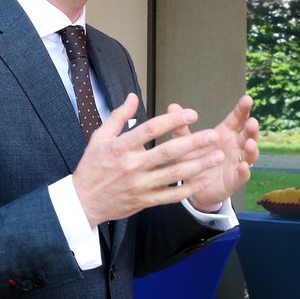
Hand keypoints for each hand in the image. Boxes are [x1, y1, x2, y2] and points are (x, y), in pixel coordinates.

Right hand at [72, 93, 226, 225]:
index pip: (150, 130)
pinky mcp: (144, 201)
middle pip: (167, 153)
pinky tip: (205, 179)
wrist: (82, 202)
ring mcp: (139, 185)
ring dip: (198, 165)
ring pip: (173, 175)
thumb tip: (133, 96)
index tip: (192, 113)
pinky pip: (170, 196)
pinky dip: (189, 188)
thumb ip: (118, 116)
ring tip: (218, 156)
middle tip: (214, 135)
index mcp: (120, 147)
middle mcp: (131, 166)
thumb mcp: (99, 138)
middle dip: (193, 143)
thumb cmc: (92, 167)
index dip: (172, 121)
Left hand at [174, 95, 259, 212]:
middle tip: (252, 122)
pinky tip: (243, 167)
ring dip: (252, 149)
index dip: (242, 109)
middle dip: (251, 128)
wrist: (193, 187)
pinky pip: (242, 175)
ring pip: (250, 154)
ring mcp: (237, 163)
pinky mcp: (235, 180)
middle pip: (248, 135)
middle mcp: (235, 146)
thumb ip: (181, 128)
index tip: (247, 99)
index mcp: (225, 134)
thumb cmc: (193, 160)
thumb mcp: (185, 144)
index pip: (237, 119)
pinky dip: (244, 171)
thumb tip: (172, 106)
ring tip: (250, 143)